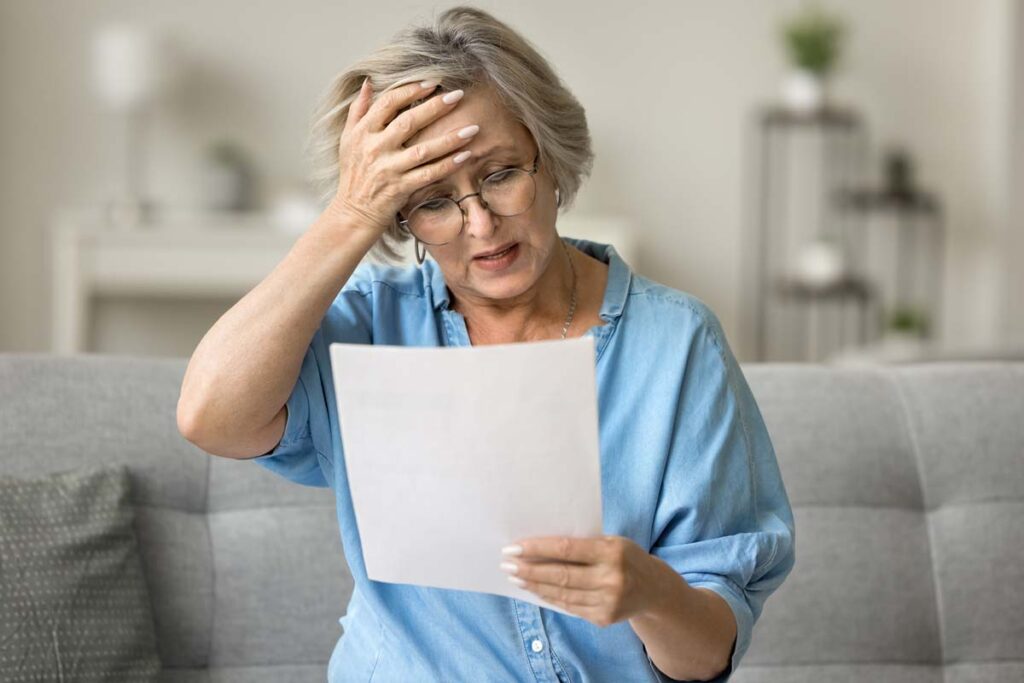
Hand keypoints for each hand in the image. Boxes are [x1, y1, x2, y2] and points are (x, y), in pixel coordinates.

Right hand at [326, 78, 479, 235]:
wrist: (351, 214)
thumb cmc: (353, 175)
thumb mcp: (348, 140)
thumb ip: (358, 110)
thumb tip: (369, 82)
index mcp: (362, 132)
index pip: (388, 103)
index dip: (411, 90)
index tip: (432, 83)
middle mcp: (374, 148)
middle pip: (408, 122)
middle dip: (435, 107)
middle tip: (458, 95)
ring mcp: (388, 169)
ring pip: (423, 149)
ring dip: (450, 138)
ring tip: (473, 128)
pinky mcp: (400, 189)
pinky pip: (429, 174)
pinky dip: (448, 164)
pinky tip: (466, 155)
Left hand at [500, 535, 663, 626]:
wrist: (654, 589)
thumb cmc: (625, 557)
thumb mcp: (610, 542)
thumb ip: (582, 544)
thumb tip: (539, 546)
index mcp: (611, 552)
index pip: (566, 549)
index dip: (537, 549)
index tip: (514, 548)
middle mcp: (611, 578)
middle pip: (560, 575)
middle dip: (529, 570)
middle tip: (507, 565)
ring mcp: (608, 601)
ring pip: (562, 594)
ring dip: (535, 586)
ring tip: (516, 577)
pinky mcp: (603, 618)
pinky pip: (570, 607)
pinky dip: (550, 597)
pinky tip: (536, 590)